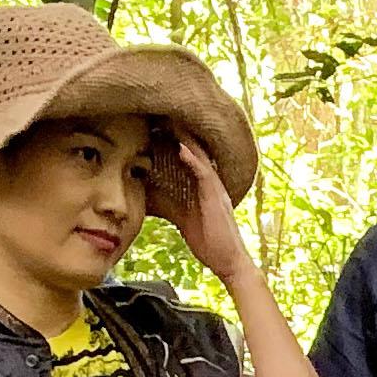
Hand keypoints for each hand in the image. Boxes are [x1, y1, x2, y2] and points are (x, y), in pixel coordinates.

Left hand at [153, 135, 253, 284]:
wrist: (229, 263)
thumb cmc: (209, 244)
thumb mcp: (182, 220)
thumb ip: (169, 205)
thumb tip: (148, 196)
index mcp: (204, 187)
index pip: (188, 157)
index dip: (174, 140)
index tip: (156, 124)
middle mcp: (211, 184)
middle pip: (195, 150)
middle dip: (179, 132)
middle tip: (160, 112)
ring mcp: (215, 189)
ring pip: (200, 156)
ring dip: (185, 138)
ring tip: (169, 120)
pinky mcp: (216, 198)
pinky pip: (204, 173)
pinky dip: (193, 159)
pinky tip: (181, 147)